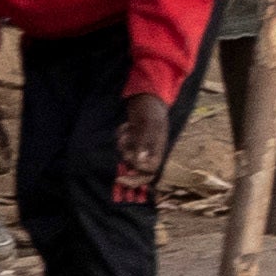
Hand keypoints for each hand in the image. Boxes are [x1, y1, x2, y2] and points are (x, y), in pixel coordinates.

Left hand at [107, 93, 171, 209]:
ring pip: (128, 157)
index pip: (150, 172)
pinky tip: (126, 126)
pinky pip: (123, 146)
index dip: (139, 175)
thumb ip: (144, 143)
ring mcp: (141, 146)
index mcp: (158, 151)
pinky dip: (121, 137)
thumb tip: (138, 162)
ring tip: (127, 131)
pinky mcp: (133, 139)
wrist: (147, 97)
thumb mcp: (148, 125)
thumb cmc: (151, 110)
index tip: (127, 171)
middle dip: (129, 174)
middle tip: (117, 178)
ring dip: (123, 146)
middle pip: (141, 173)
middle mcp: (150, 152)